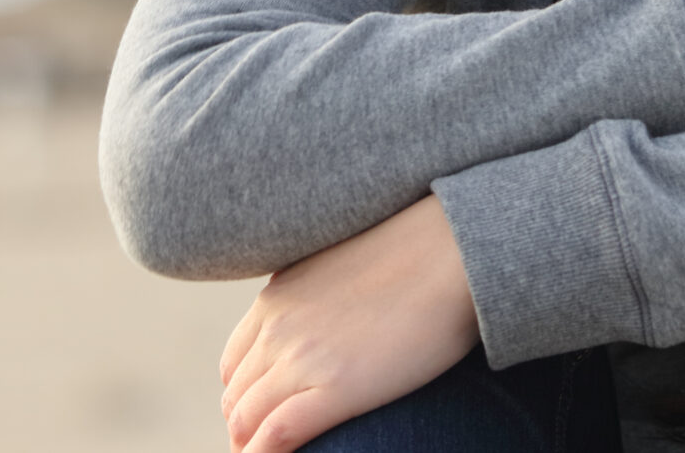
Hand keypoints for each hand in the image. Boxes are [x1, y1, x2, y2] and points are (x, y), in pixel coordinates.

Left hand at [219, 194, 478, 452]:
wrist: (450, 252)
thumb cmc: (411, 259)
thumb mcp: (337, 269)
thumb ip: (313, 297)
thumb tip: (320, 323)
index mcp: (275, 300)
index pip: (234, 365)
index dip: (244, 398)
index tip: (263, 418)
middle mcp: (276, 328)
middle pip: (236, 397)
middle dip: (245, 430)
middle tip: (269, 449)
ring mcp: (301, 359)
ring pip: (246, 420)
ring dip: (250, 448)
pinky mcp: (334, 389)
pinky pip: (276, 435)